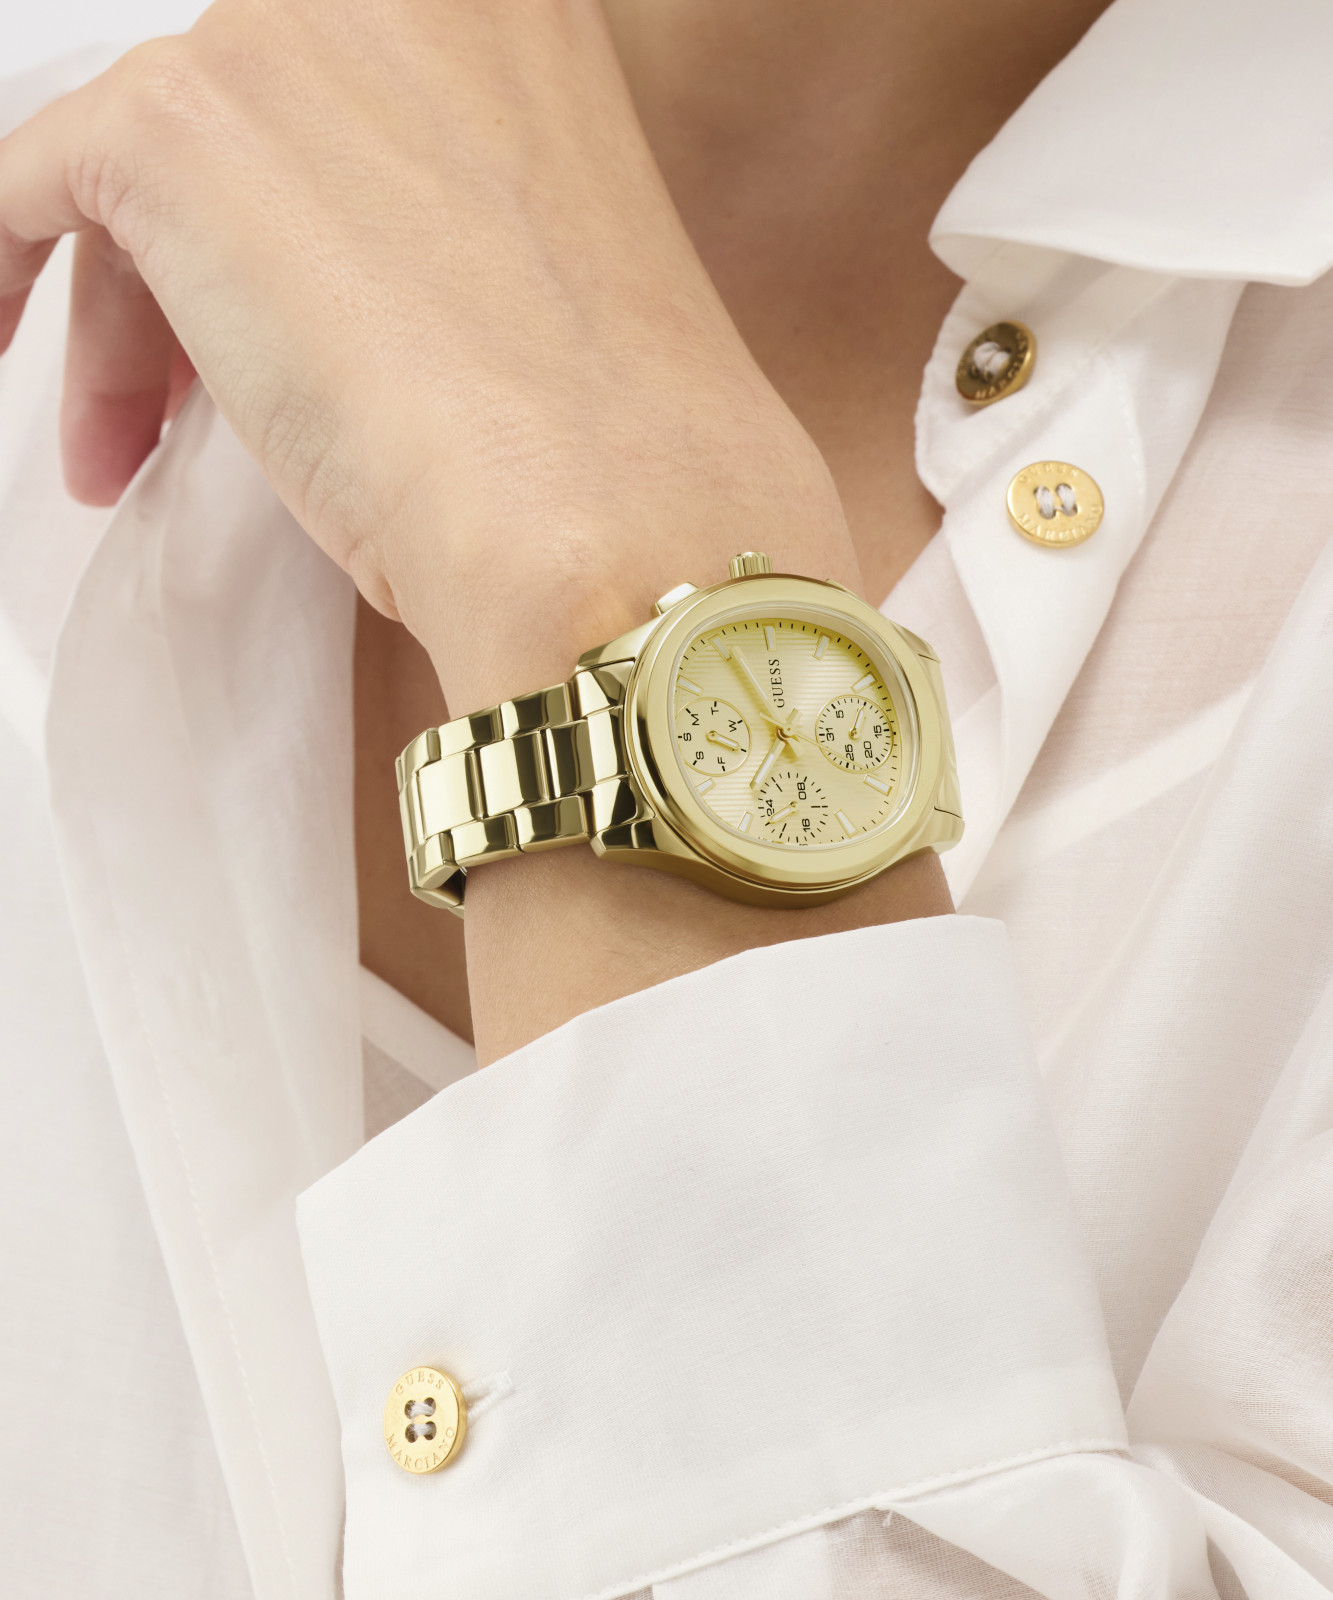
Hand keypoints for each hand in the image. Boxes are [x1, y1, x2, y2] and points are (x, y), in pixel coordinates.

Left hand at [0, 0, 854, 711]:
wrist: (602, 519)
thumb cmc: (603, 454)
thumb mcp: (539, 285)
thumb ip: (441, 220)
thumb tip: (336, 273)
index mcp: (513, 23)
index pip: (333, 103)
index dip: (292, 221)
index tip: (275, 311)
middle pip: (240, 132)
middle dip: (199, 279)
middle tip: (185, 416)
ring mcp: (287, 38)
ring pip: (147, 169)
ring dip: (130, 317)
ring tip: (129, 457)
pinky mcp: (181, 122)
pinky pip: (33, 180)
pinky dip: (7, 268)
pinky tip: (11, 346)